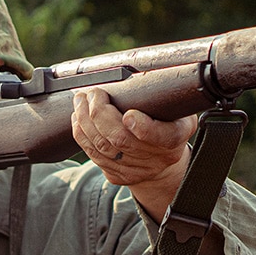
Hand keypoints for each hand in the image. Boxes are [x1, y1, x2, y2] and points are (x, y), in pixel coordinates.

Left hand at [72, 88, 195, 219]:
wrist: (164, 160)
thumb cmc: (168, 124)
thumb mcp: (176, 110)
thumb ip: (164, 98)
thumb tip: (138, 79)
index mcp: (173, 139)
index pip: (160, 136)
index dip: (143, 127)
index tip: (128, 114)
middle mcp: (156, 159)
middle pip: (121, 139)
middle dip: (100, 113)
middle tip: (93, 94)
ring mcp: (135, 171)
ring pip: (102, 147)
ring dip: (85, 120)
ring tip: (81, 101)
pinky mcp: (118, 176)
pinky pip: (94, 155)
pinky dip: (82, 134)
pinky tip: (79, 118)